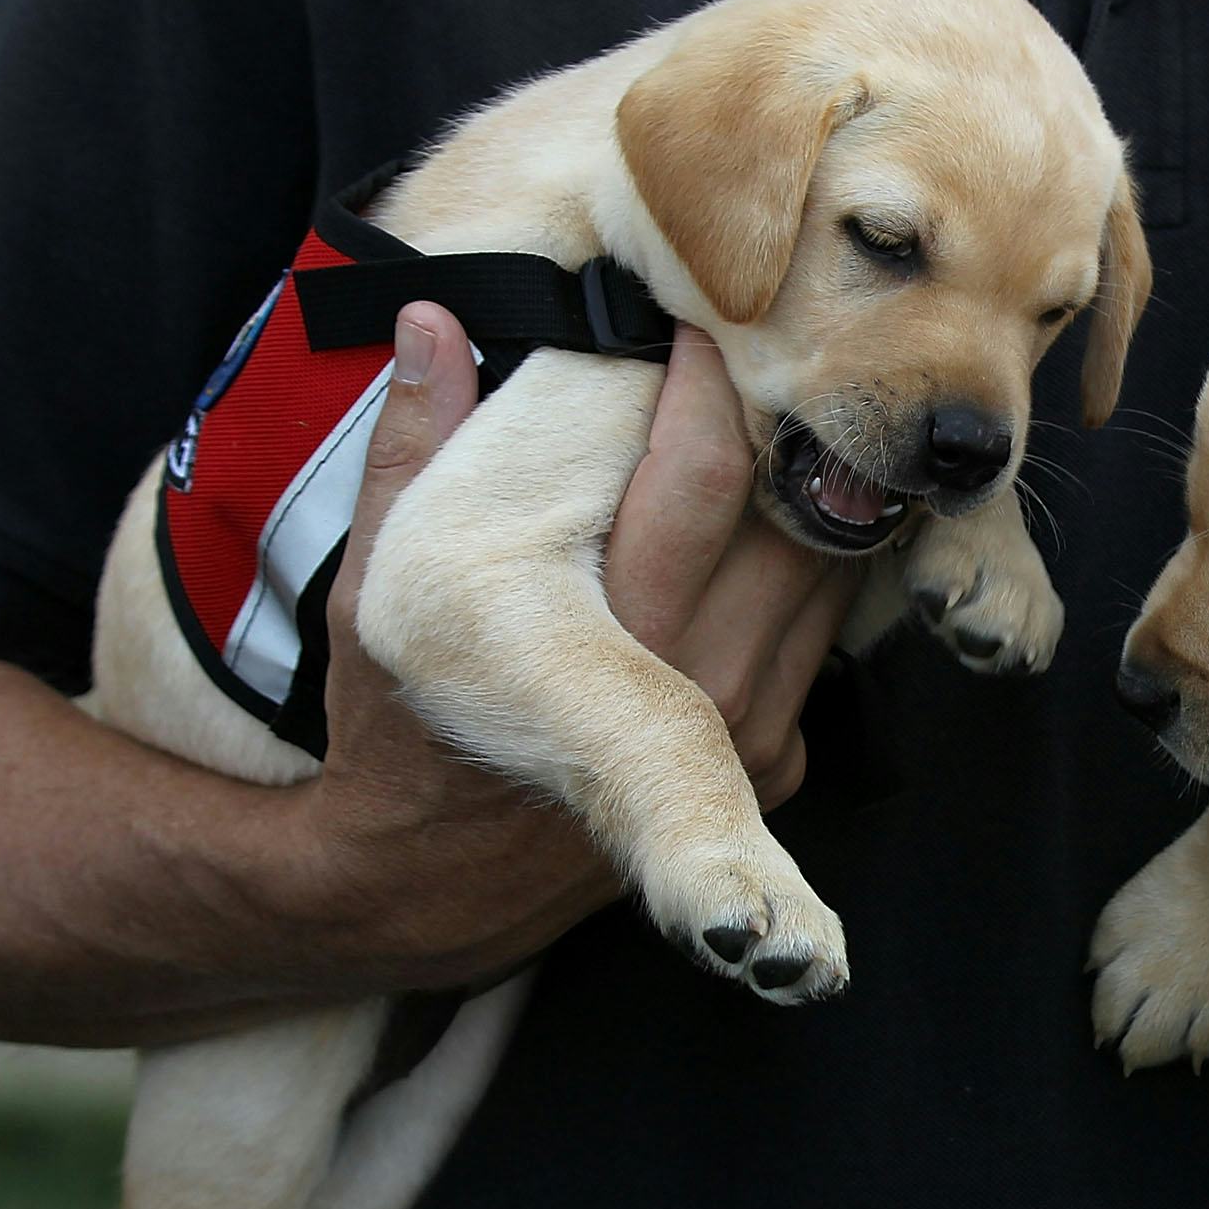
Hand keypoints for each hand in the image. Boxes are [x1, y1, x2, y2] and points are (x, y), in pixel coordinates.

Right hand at [281, 305, 859, 987]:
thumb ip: (411, 452)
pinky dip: (812, 581)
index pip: (702, 474)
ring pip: (832, 575)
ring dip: (812, 499)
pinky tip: (773, 533)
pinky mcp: (779, 764)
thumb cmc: (399, 728)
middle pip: (794, 515)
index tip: (700, 321)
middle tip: (765, 354)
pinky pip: (829, 642)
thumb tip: (432, 324)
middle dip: (782, 427)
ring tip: (776, 428)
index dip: (712, 381)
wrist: (436, 887)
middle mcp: (694, 680)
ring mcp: (750, 731)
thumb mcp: (375, 589)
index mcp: (599, 630)